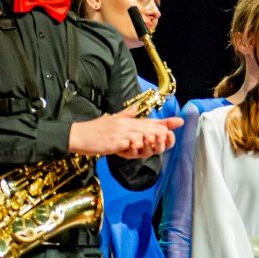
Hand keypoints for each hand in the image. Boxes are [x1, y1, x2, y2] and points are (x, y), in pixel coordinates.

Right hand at [68, 105, 182, 157]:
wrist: (78, 135)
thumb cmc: (95, 130)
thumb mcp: (112, 119)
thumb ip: (127, 114)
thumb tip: (137, 108)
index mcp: (127, 121)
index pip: (150, 121)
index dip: (166, 122)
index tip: (180, 121)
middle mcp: (126, 125)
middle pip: (149, 128)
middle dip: (161, 133)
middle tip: (168, 137)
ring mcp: (120, 133)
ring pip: (142, 136)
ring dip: (148, 142)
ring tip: (149, 146)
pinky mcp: (114, 142)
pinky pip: (130, 144)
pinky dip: (134, 147)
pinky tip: (133, 150)